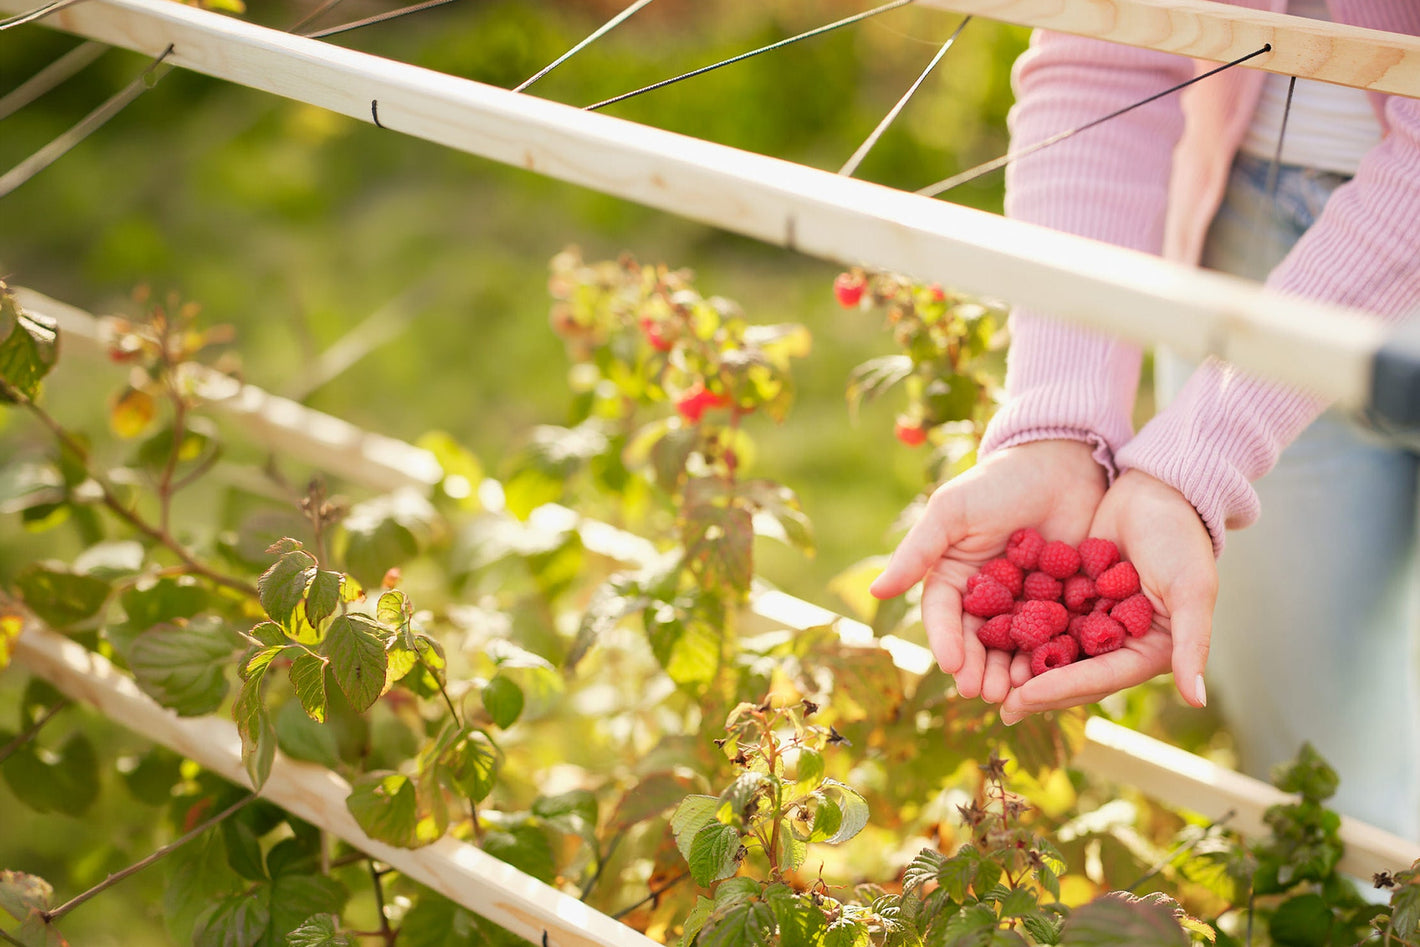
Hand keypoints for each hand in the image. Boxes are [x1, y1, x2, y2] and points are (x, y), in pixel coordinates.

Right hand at [869, 439, 1106, 702]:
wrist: (1061, 462)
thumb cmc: (997, 482)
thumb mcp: (951, 512)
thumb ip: (917, 551)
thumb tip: (876, 590)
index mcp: (952, 576)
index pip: (943, 616)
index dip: (946, 642)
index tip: (954, 666)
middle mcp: (985, 596)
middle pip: (977, 640)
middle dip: (979, 668)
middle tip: (985, 693)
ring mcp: (1024, 602)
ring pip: (1014, 645)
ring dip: (1012, 671)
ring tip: (1017, 693)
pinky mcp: (1062, 603)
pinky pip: (1055, 635)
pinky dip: (1051, 656)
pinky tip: (1054, 673)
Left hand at [998, 469, 1216, 723]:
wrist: (1156, 488)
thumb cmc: (1181, 537)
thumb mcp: (1192, 589)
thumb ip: (1192, 643)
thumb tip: (1197, 701)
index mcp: (1148, 650)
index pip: (1100, 678)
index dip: (1062, 688)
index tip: (1023, 696)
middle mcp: (1118, 642)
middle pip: (1072, 674)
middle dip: (1036, 690)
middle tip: (998, 705)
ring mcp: (1091, 620)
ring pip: (1051, 650)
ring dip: (1021, 665)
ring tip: (987, 679)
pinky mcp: (1070, 596)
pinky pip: (1040, 617)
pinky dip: (1017, 629)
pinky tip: (985, 635)